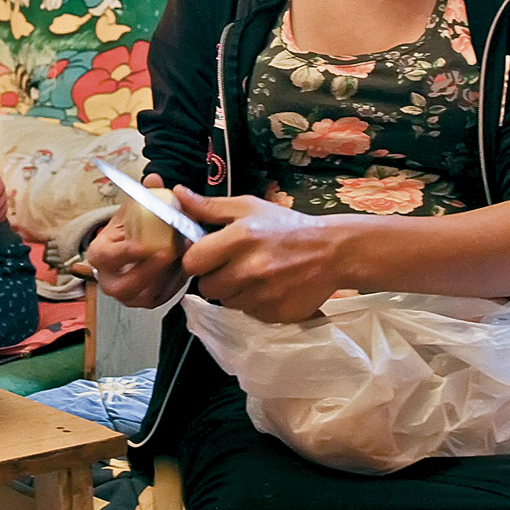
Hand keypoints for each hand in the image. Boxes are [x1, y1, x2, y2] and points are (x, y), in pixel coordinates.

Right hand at [86, 173, 186, 308]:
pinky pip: (163, 296)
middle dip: (150, 271)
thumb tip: (154, 179)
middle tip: (169, 253)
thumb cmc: (130, 229)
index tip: (144, 245)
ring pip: (148, 294)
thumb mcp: (133, 210)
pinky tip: (186, 265)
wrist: (132, 246)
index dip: (125, 253)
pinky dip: (176, 282)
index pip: (107, 258)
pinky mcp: (147, 301)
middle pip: (126, 285)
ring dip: (168, 275)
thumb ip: (144, 196)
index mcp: (99, 255)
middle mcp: (109, 280)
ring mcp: (128, 295)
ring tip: (183, 255)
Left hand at [176, 186, 340, 322]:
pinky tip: (268, 286)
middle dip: (215, 277)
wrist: (332, 251)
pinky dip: (253, 303)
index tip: (207, 255)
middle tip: (233, 265)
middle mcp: (250, 269)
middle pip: (206, 287)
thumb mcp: (248, 207)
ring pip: (227, 302)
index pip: (193, 262)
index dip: (197, 259)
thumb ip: (209, 207)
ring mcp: (263, 294)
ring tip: (254, 274)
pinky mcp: (274, 314)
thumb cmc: (286, 226)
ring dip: (234, 291)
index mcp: (240, 238)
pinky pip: (248, 313)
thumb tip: (177, 195)